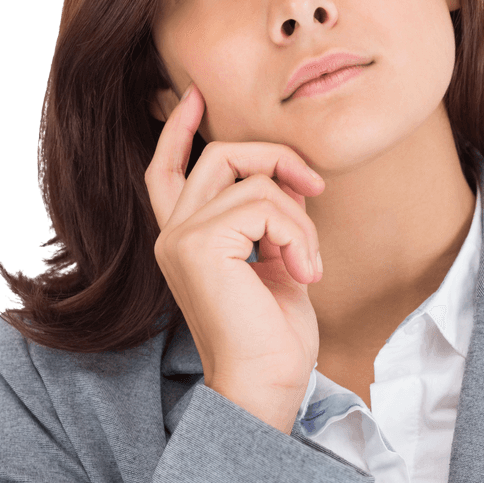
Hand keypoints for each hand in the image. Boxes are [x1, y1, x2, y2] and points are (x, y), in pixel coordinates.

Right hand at [144, 83, 324, 431]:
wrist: (267, 384)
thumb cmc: (274, 336)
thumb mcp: (276, 262)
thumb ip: (270, 218)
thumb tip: (289, 176)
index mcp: (186, 240)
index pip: (168, 170)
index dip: (179, 131)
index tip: (195, 98)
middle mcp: (173, 234)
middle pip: (220, 157)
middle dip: (276, 158)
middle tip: (315, 186)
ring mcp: (181, 237)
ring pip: (254, 180)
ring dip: (300, 219)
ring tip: (309, 264)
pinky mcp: (200, 244)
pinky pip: (266, 203)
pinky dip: (299, 233)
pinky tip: (305, 272)